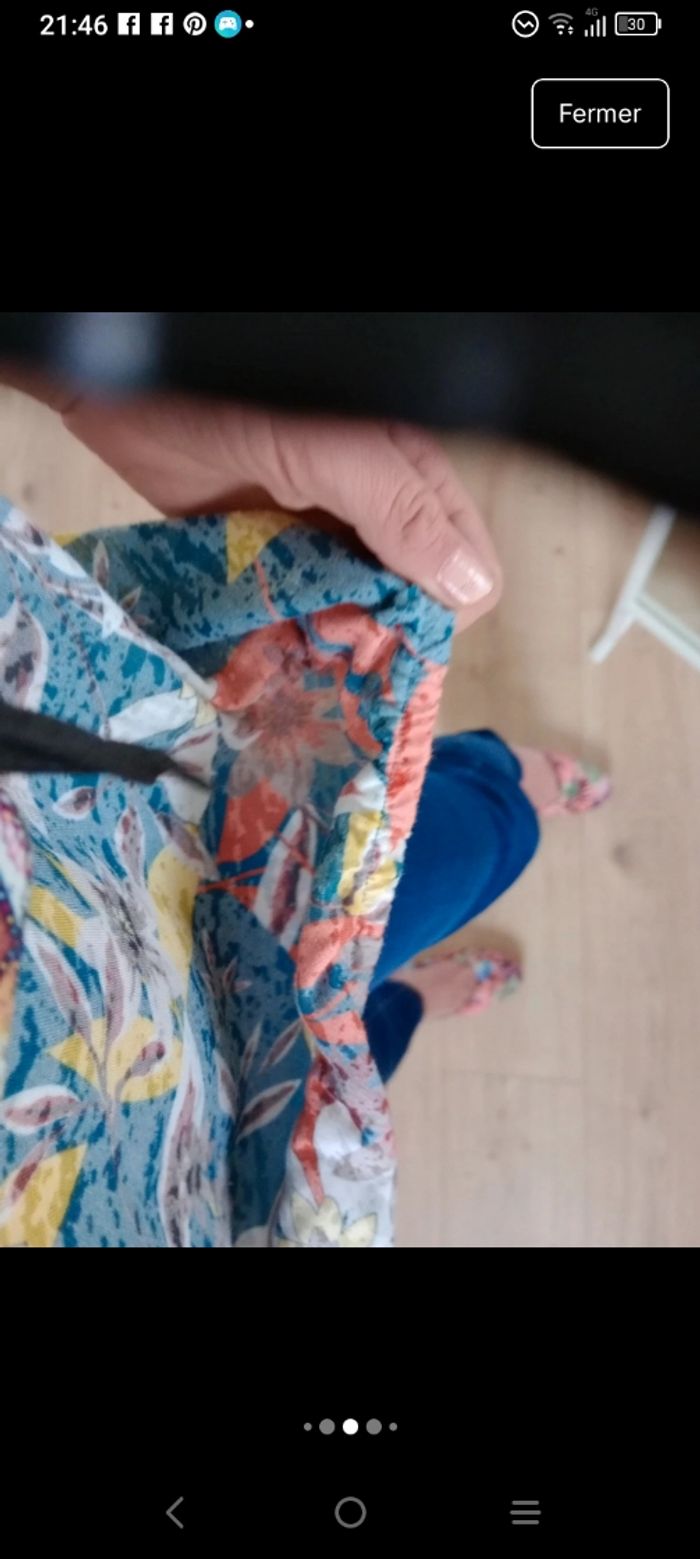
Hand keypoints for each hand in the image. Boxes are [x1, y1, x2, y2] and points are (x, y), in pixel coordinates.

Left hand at [4, 377, 502, 630]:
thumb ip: (398, 511)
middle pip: (414, 605)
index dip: (437, 617)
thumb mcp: (324, 451)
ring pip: (360, 619)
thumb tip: (468, 587)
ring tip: (298, 656)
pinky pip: (306, 617)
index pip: (467, 571)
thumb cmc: (228, 401)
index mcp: (412, 480)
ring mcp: (326, 542)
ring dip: (337, 648)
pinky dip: (296, 638)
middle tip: (331, 653)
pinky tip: (273, 648)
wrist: (125, 396)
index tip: (385, 646)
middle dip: (386, 641)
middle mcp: (378, 515)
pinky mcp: (275, 564)